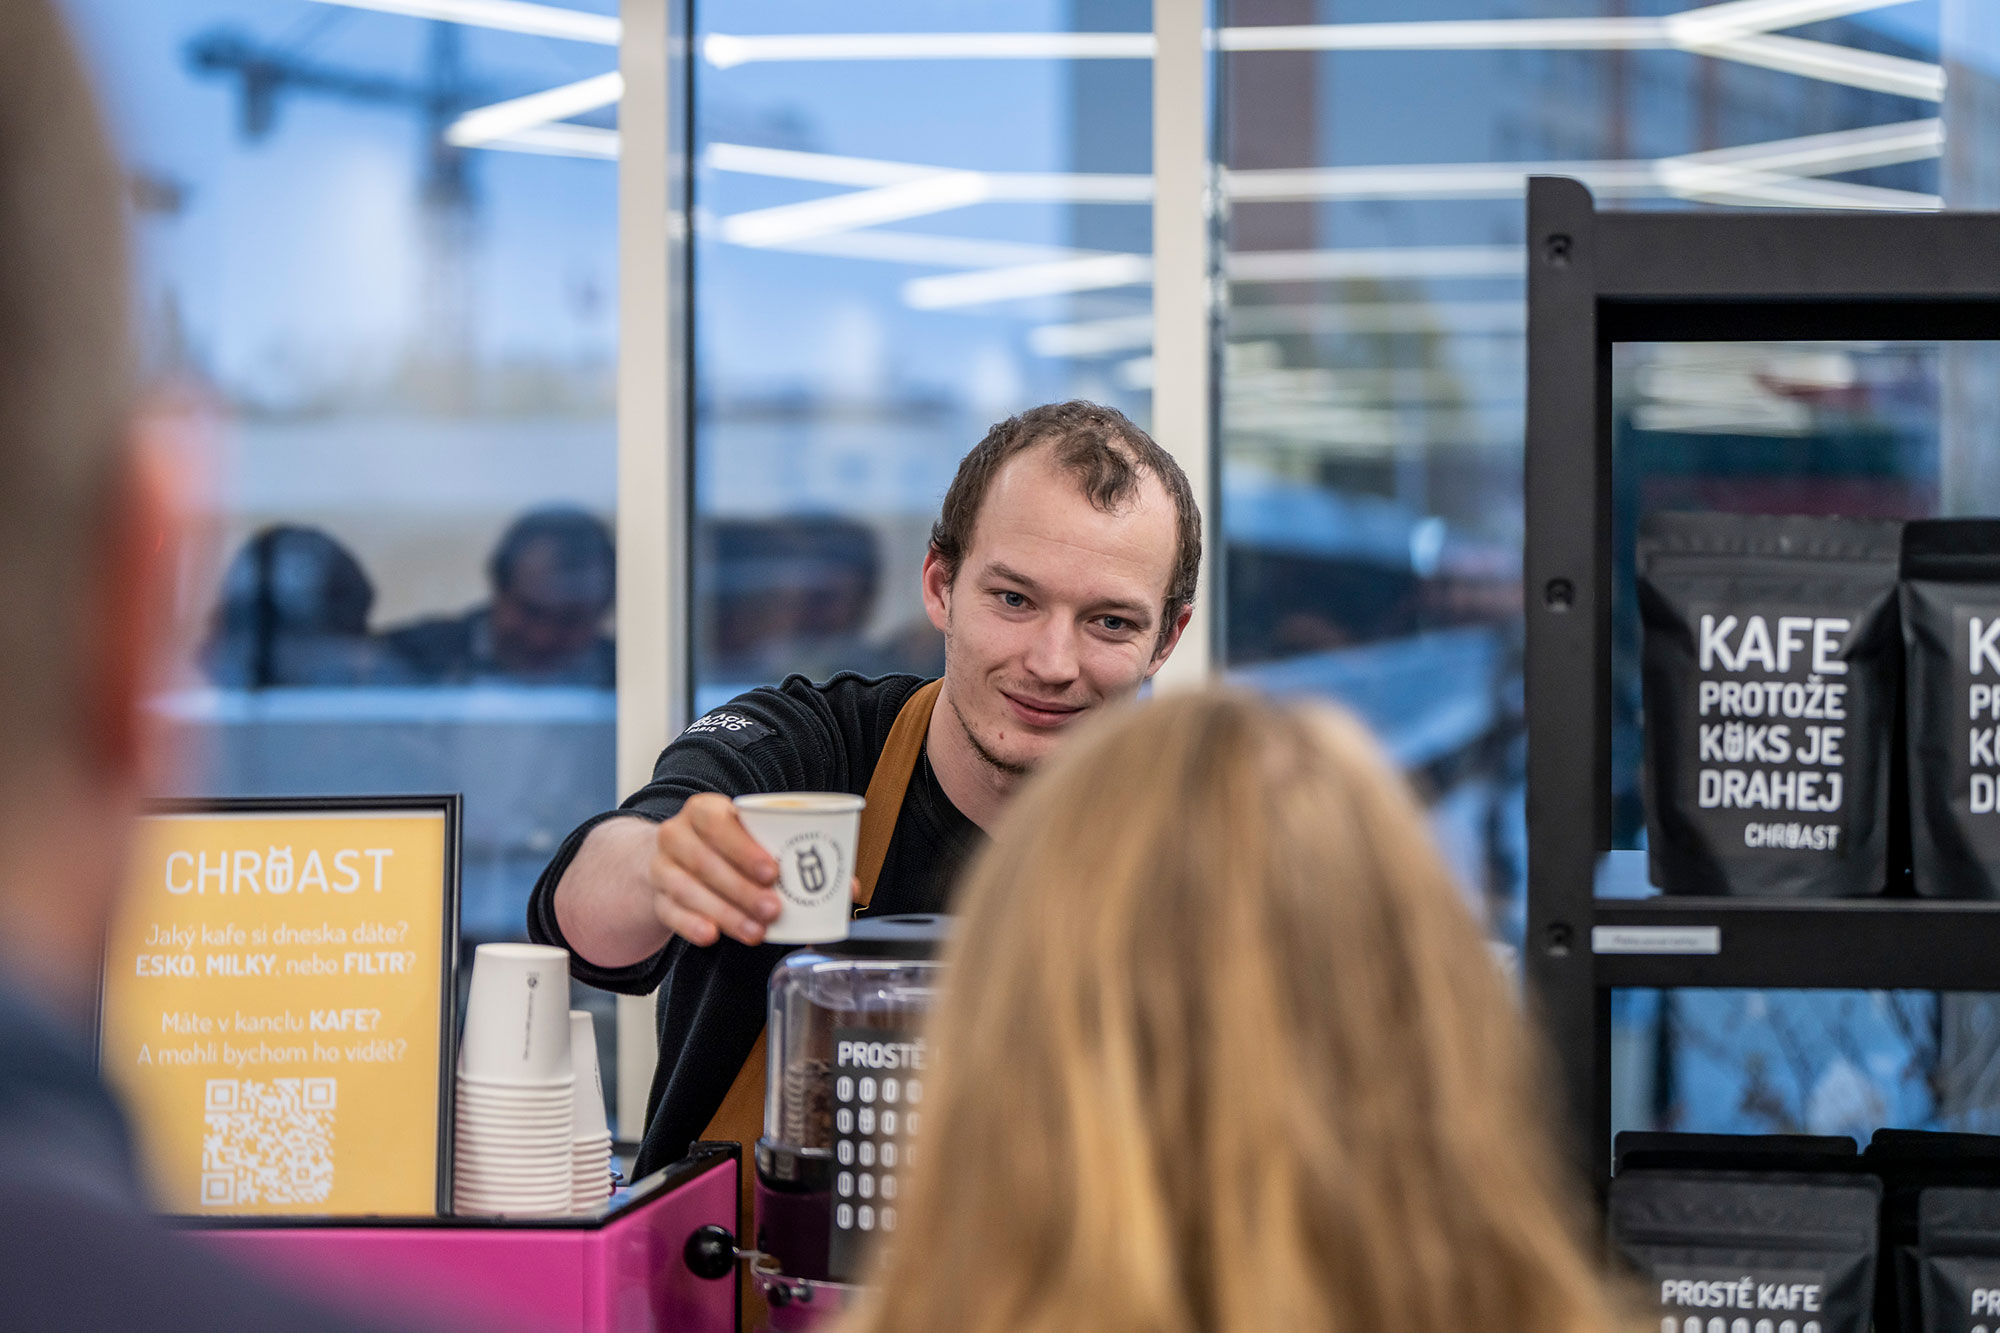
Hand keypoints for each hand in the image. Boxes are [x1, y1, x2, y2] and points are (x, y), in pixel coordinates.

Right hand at [648, 793, 782, 946]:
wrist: (677, 858)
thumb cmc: (726, 845)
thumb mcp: (747, 832)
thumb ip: (777, 844)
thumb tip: (830, 871)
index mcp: (702, 810)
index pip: (717, 823)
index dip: (744, 849)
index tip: (772, 872)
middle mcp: (676, 835)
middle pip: (704, 862)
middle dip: (742, 889)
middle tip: (773, 909)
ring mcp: (661, 867)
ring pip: (687, 890)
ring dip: (725, 913)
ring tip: (756, 930)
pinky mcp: (657, 898)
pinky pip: (671, 913)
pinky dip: (691, 925)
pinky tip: (712, 935)